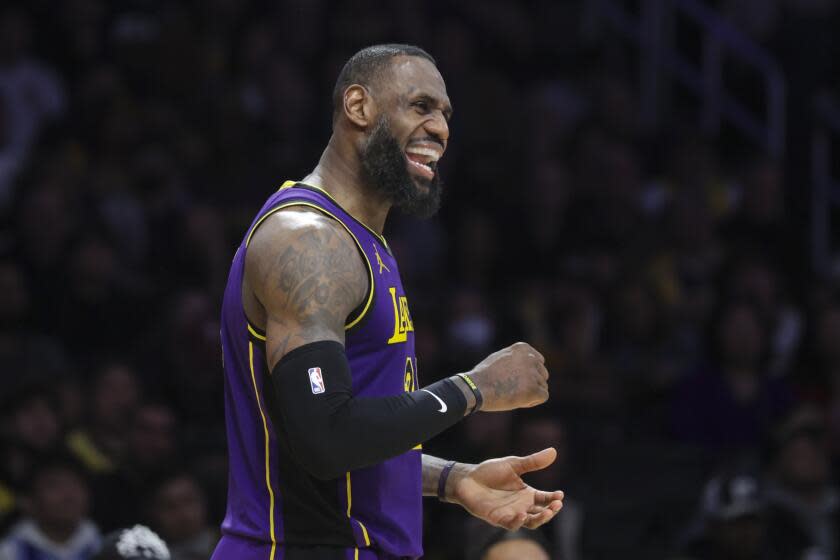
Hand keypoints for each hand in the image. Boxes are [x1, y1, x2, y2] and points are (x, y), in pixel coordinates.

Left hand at [448, 448, 563, 529]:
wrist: (467, 479)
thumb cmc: (489, 472)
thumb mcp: (513, 464)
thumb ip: (532, 462)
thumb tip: (553, 451)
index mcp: (526, 493)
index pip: (545, 499)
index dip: (554, 498)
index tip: (560, 494)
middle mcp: (521, 506)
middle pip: (541, 513)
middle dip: (551, 511)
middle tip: (557, 504)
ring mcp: (510, 513)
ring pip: (530, 522)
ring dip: (540, 519)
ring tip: (547, 512)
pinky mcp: (498, 518)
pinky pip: (511, 525)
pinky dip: (517, 522)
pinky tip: (522, 514)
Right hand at [469, 342, 548, 410]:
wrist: (476, 388)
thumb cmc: (484, 376)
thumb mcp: (501, 358)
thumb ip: (516, 359)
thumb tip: (529, 364)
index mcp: (523, 348)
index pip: (538, 361)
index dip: (529, 373)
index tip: (517, 379)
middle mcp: (531, 358)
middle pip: (542, 374)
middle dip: (532, 383)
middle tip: (514, 389)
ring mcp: (533, 374)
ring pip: (542, 386)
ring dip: (531, 393)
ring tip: (512, 394)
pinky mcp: (534, 389)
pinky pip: (543, 396)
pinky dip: (532, 401)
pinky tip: (518, 401)